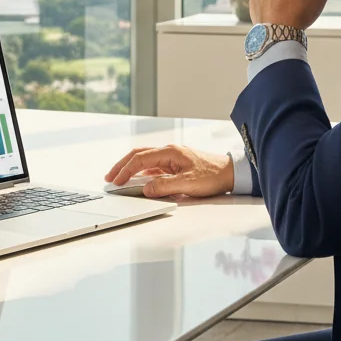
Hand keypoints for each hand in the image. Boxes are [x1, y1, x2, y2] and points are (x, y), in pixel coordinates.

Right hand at [104, 145, 234, 198]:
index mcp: (170, 152)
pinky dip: (142, 171)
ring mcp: (172, 157)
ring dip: (131, 167)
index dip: (126, 170)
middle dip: (122, 165)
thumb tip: (146, 189)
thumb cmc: (212, 175)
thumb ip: (165, 186)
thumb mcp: (188, 184)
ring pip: (145, 159)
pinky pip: (154, 166)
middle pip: (138, 155)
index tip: (116, 181)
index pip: (140, 159)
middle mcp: (169, 151)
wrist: (230, 172)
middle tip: (110, 177)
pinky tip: (138, 179)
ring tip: (119, 177)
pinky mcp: (176, 164)